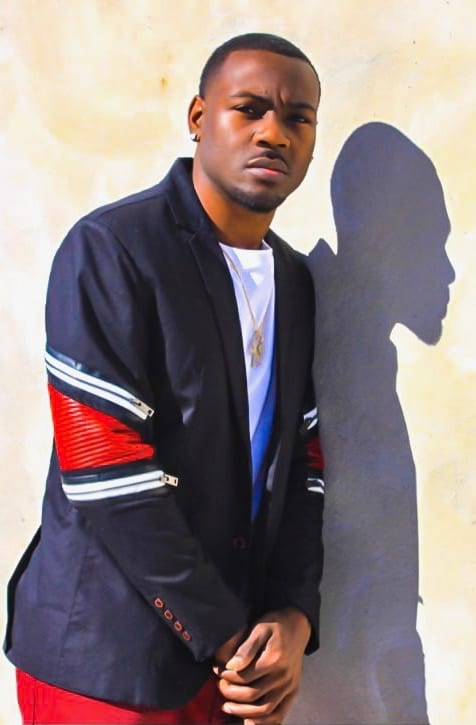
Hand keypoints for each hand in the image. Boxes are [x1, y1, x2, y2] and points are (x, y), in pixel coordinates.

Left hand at [216, 608, 310, 723]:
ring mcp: (290, 686)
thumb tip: (231, 667)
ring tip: (227, 706)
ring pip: (264, 709)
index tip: (218, 671)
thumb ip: (246, 648)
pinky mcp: (293, 691)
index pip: (244, 678)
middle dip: (231, 694)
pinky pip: (279, 714)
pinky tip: (249, 719)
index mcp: (273, 660)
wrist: (297, 624)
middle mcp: (283, 677)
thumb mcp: (259, 628)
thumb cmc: (275, 624)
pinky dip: (264, 721)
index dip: (227, 677)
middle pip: (252, 696)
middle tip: (220, 686)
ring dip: (243, 712)